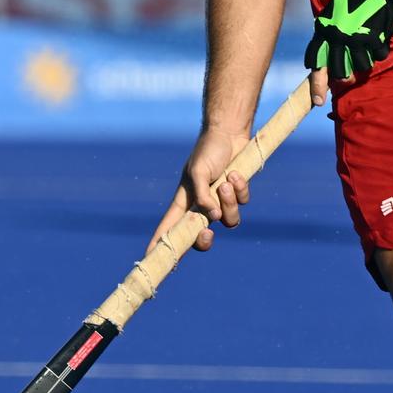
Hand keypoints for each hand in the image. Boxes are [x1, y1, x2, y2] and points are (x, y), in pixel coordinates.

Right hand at [148, 127, 251, 254]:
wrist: (229, 133)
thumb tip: (212, 218)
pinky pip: (242, 203)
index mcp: (185, 201)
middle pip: (200, 238)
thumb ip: (202, 195)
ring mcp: (221, 202)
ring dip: (229, 202)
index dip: (160, 244)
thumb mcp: (199, 171)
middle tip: (208, 233)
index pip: (169, 227)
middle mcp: (202, 206)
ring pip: (228, 221)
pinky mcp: (237, 195)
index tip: (150, 259)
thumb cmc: (208, 150)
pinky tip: (236, 173)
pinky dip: (240, 189)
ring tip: (226, 182)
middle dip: (204, 240)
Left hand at [305, 0, 392, 81]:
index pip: (316, 62)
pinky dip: (380, 52)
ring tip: (367, 51)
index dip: (316, 84)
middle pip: (337, 72)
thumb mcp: (334, 12)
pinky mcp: (373, 38)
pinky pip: (377, 57)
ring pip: (359, 67)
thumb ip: (329, 33)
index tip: (318, 99)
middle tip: (348, 80)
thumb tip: (329, 54)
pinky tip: (380, 41)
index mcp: (323, 30)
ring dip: (364, 63)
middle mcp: (336, 37)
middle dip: (343, 79)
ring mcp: (355, 39)